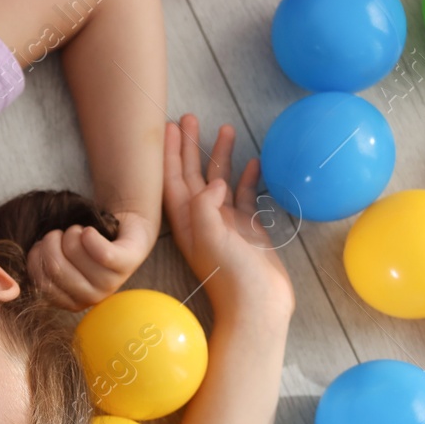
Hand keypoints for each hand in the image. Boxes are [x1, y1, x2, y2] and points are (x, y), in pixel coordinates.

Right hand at [27, 208, 157, 311]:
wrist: (126, 231)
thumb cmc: (87, 247)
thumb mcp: (62, 261)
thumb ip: (43, 269)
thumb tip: (25, 268)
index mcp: (72, 302)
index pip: (41, 282)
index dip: (37, 257)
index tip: (42, 246)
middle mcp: (92, 297)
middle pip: (56, 267)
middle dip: (52, 241)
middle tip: (61, 234)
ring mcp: (111, 282)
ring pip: (75, 252)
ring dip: (72, 233)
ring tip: (79, 232)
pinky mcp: (127, 262)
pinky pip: (101, 252)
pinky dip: (89, 235)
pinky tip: (89, 231)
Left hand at [162, 115, 293, 317]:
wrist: (257, 306)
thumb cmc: (231, 277)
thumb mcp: (213, 239)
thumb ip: (206, 208)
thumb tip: (213, 181)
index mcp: (187, 222)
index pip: (172, 181)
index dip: (168, 154)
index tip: (167, 127)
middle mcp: (202, 220)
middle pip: (192, 175)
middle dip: (189, 147)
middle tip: (188, 117)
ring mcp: (225, 224)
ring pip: (220, 181)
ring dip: (220, 156)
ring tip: (225, 128)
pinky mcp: (247, 230)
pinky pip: (244, 197)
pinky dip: (247, 178)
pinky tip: (253, 160)